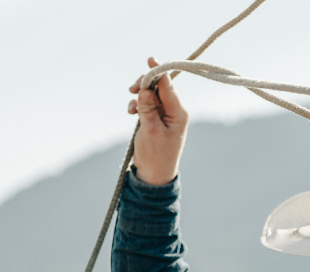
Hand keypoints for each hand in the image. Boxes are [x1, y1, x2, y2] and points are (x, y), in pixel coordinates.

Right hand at [129, 57, 188, 184]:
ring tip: (130, 110)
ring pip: (151, 95)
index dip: (158, 71)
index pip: (168, 85)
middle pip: (159, 87)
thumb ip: (148, 108)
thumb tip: (145, 88)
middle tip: (131, 90)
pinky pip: (147, 104)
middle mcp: (174, 111)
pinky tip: (131, 113)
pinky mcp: (157, 119)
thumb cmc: (155, 155)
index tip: (149, 59)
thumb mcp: (149, 130)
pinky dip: (138, 105)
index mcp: (178, 112)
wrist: (154, 175)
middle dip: (144, 85)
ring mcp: (166, 115)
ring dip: (139, 98)